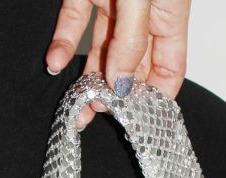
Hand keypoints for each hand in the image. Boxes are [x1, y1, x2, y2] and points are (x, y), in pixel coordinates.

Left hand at [46, 0, 192, 128]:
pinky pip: (74, 21)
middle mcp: (143, 15)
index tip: (136, 119)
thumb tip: (120, 83)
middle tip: (97, 111)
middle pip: (132, 66)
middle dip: (114, 92)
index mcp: (170, 16)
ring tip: (76, 102)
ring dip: (88, 77)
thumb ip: (130, 41)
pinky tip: (55, 63)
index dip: (154, 97)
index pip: (169, 70)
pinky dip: (63, 43)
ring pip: (101, 50)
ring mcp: (115, 2)